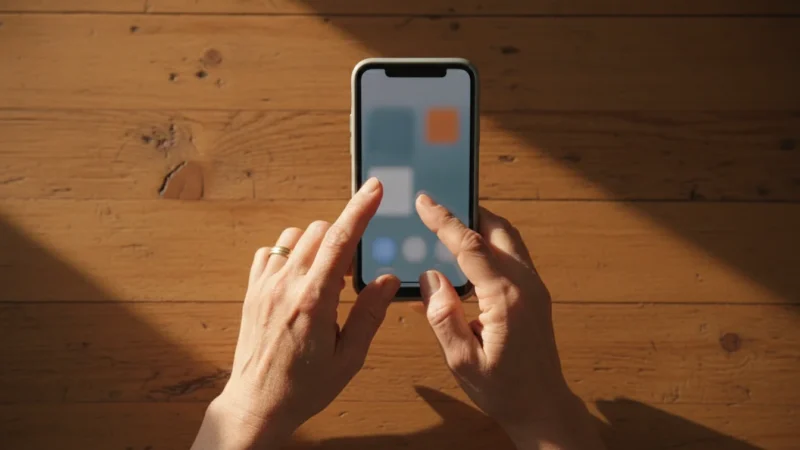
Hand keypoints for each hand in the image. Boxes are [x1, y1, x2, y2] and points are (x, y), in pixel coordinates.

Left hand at [192, 178, 399, 449]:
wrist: (257, 404)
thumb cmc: (305, 387)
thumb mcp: (348, 358)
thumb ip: (369, 315)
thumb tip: (388, 279)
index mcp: (314, 301)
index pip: (340, 241)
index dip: (359, 210)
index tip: (374, 188)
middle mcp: (286, 285)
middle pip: (318, 231)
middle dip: (341, 237)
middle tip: (350, 273)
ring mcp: (265, 286)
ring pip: (294, 237)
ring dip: (316, 245)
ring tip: (325, 279)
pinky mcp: (252, 291)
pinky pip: (271, 252)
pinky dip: (289, 254)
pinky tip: (298, 279)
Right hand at [415, 194, 603, 449]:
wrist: (543, 407)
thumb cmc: (503, 390)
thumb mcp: (462, 361)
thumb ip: (444, 317)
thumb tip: (430, 277)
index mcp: (506, 297)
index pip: (471, 246)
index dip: (445, 221)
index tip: (425, 201)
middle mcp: (526, 284)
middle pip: (498, 230)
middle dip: (468, 212)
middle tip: (439, 205)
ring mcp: (535, 288)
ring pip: (509, 239)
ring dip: (481, 226)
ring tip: (451, 224)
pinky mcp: (536, 294)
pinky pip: (512, 256)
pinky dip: (490, 244)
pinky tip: (468, 256)